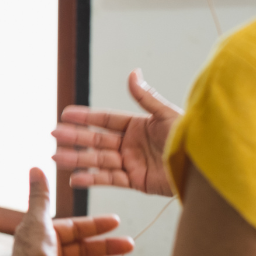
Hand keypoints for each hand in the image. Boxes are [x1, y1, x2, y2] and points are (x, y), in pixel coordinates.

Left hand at [6, 168, 132, 255]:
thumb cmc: (31, 255)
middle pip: (82, 250)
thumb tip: (35, 167)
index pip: (74, 228)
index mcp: (42, 236)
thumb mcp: (38, 221)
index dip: (95, 224)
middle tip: (130, 245)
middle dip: (106, 248)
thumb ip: (40, 197)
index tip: (117, 221)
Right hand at [53, 69, 182, 195]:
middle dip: (74, 138)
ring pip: (98, 160)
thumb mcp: (165, 114)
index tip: (65, 114)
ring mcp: (131, 163)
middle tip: (53, 135)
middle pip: (96, 140)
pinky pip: (109, 179)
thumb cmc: (189, 138)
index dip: (85, 117)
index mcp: (137, 126)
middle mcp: (131, 144)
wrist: (202, 166)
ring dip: (76, 159)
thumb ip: (145, 97)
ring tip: (56, 158)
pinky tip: (74, 178)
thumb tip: (132, 73)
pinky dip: (91, 179)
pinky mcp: (136, 181)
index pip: (105, 120)